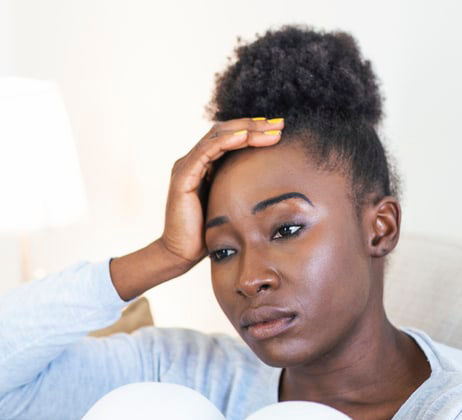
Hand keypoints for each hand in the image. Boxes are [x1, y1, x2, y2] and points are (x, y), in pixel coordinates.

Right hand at [159, 117, 283, 265]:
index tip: (278, 130)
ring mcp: (186, 166)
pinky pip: (207, 151)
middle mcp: (193, 160)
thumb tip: (271, 180)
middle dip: (254, 125)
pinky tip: (245, 137)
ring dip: (246, 130)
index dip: (254, 130)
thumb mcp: (230, 203)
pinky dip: (227, 141)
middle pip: (225, 131)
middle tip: (280, 124)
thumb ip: (241, 187)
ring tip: (270, 129)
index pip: (230, 137)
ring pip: (218, 136)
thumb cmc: (206, 233)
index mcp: (204, 165)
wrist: (181, 253)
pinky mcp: (183, 176)